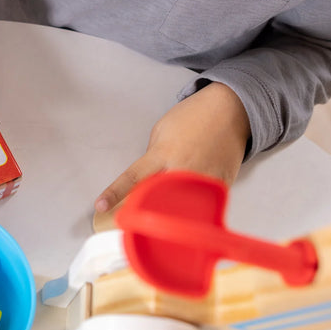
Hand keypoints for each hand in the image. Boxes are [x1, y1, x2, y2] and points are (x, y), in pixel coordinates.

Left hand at [94, 82, 250, 213]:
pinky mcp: (221, 186)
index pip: (133, 177)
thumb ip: (152, 158)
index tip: (99, 206)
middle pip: (157, 200)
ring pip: (182, 208)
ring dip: (171, 212)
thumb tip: (146, 181)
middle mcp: (181, 169)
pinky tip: (192, 204)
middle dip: (146, 211)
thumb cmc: (192, 117)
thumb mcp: (162, 131)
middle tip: (136, 220)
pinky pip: (204, 205)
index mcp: (161, 154)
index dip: (115, 193)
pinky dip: (195, 207)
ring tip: (168, 213)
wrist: (231, 109)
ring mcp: (203, 180)